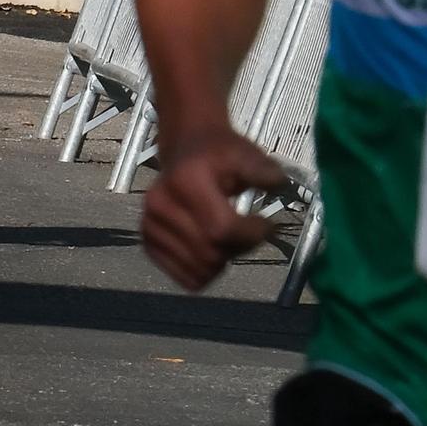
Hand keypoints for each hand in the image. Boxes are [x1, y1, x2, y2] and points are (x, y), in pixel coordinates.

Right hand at [141, 128, 287, 290]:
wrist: (185, 148)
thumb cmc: (217, 153)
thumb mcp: (243, 152)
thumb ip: (262, 170)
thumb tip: (278, 184)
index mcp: (185, 181)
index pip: (221, 228)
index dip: (251, 235)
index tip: (266, 224)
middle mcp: (160, 205)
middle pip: (210, 253)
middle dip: (240, 248)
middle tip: (250, 232)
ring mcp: (150, 226)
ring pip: (199, 270)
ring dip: (223, 262)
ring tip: (230, 238)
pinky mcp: (148, 243)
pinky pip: (185, 277)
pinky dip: (205, 272)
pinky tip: (213, 249)